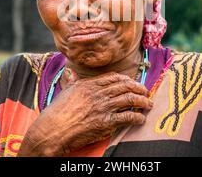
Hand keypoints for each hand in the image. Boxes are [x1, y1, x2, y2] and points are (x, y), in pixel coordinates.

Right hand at [18, 69, 152, 155]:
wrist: (53, 129)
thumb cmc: (57, 112)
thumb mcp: (65, 91)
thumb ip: (72, 81)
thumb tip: (70, 72)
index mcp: (89, 84)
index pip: (114, 77)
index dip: (126, 79)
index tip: (133, 82)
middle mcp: (98, 93)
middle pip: (125, 86)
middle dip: (139, 88)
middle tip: (146, 92)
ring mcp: (103, 107)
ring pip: (130, 99)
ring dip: (142, 101)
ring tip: (148, 104)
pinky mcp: (105, 122)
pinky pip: (127, 117)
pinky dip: (137, 117)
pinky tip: (141, 119)